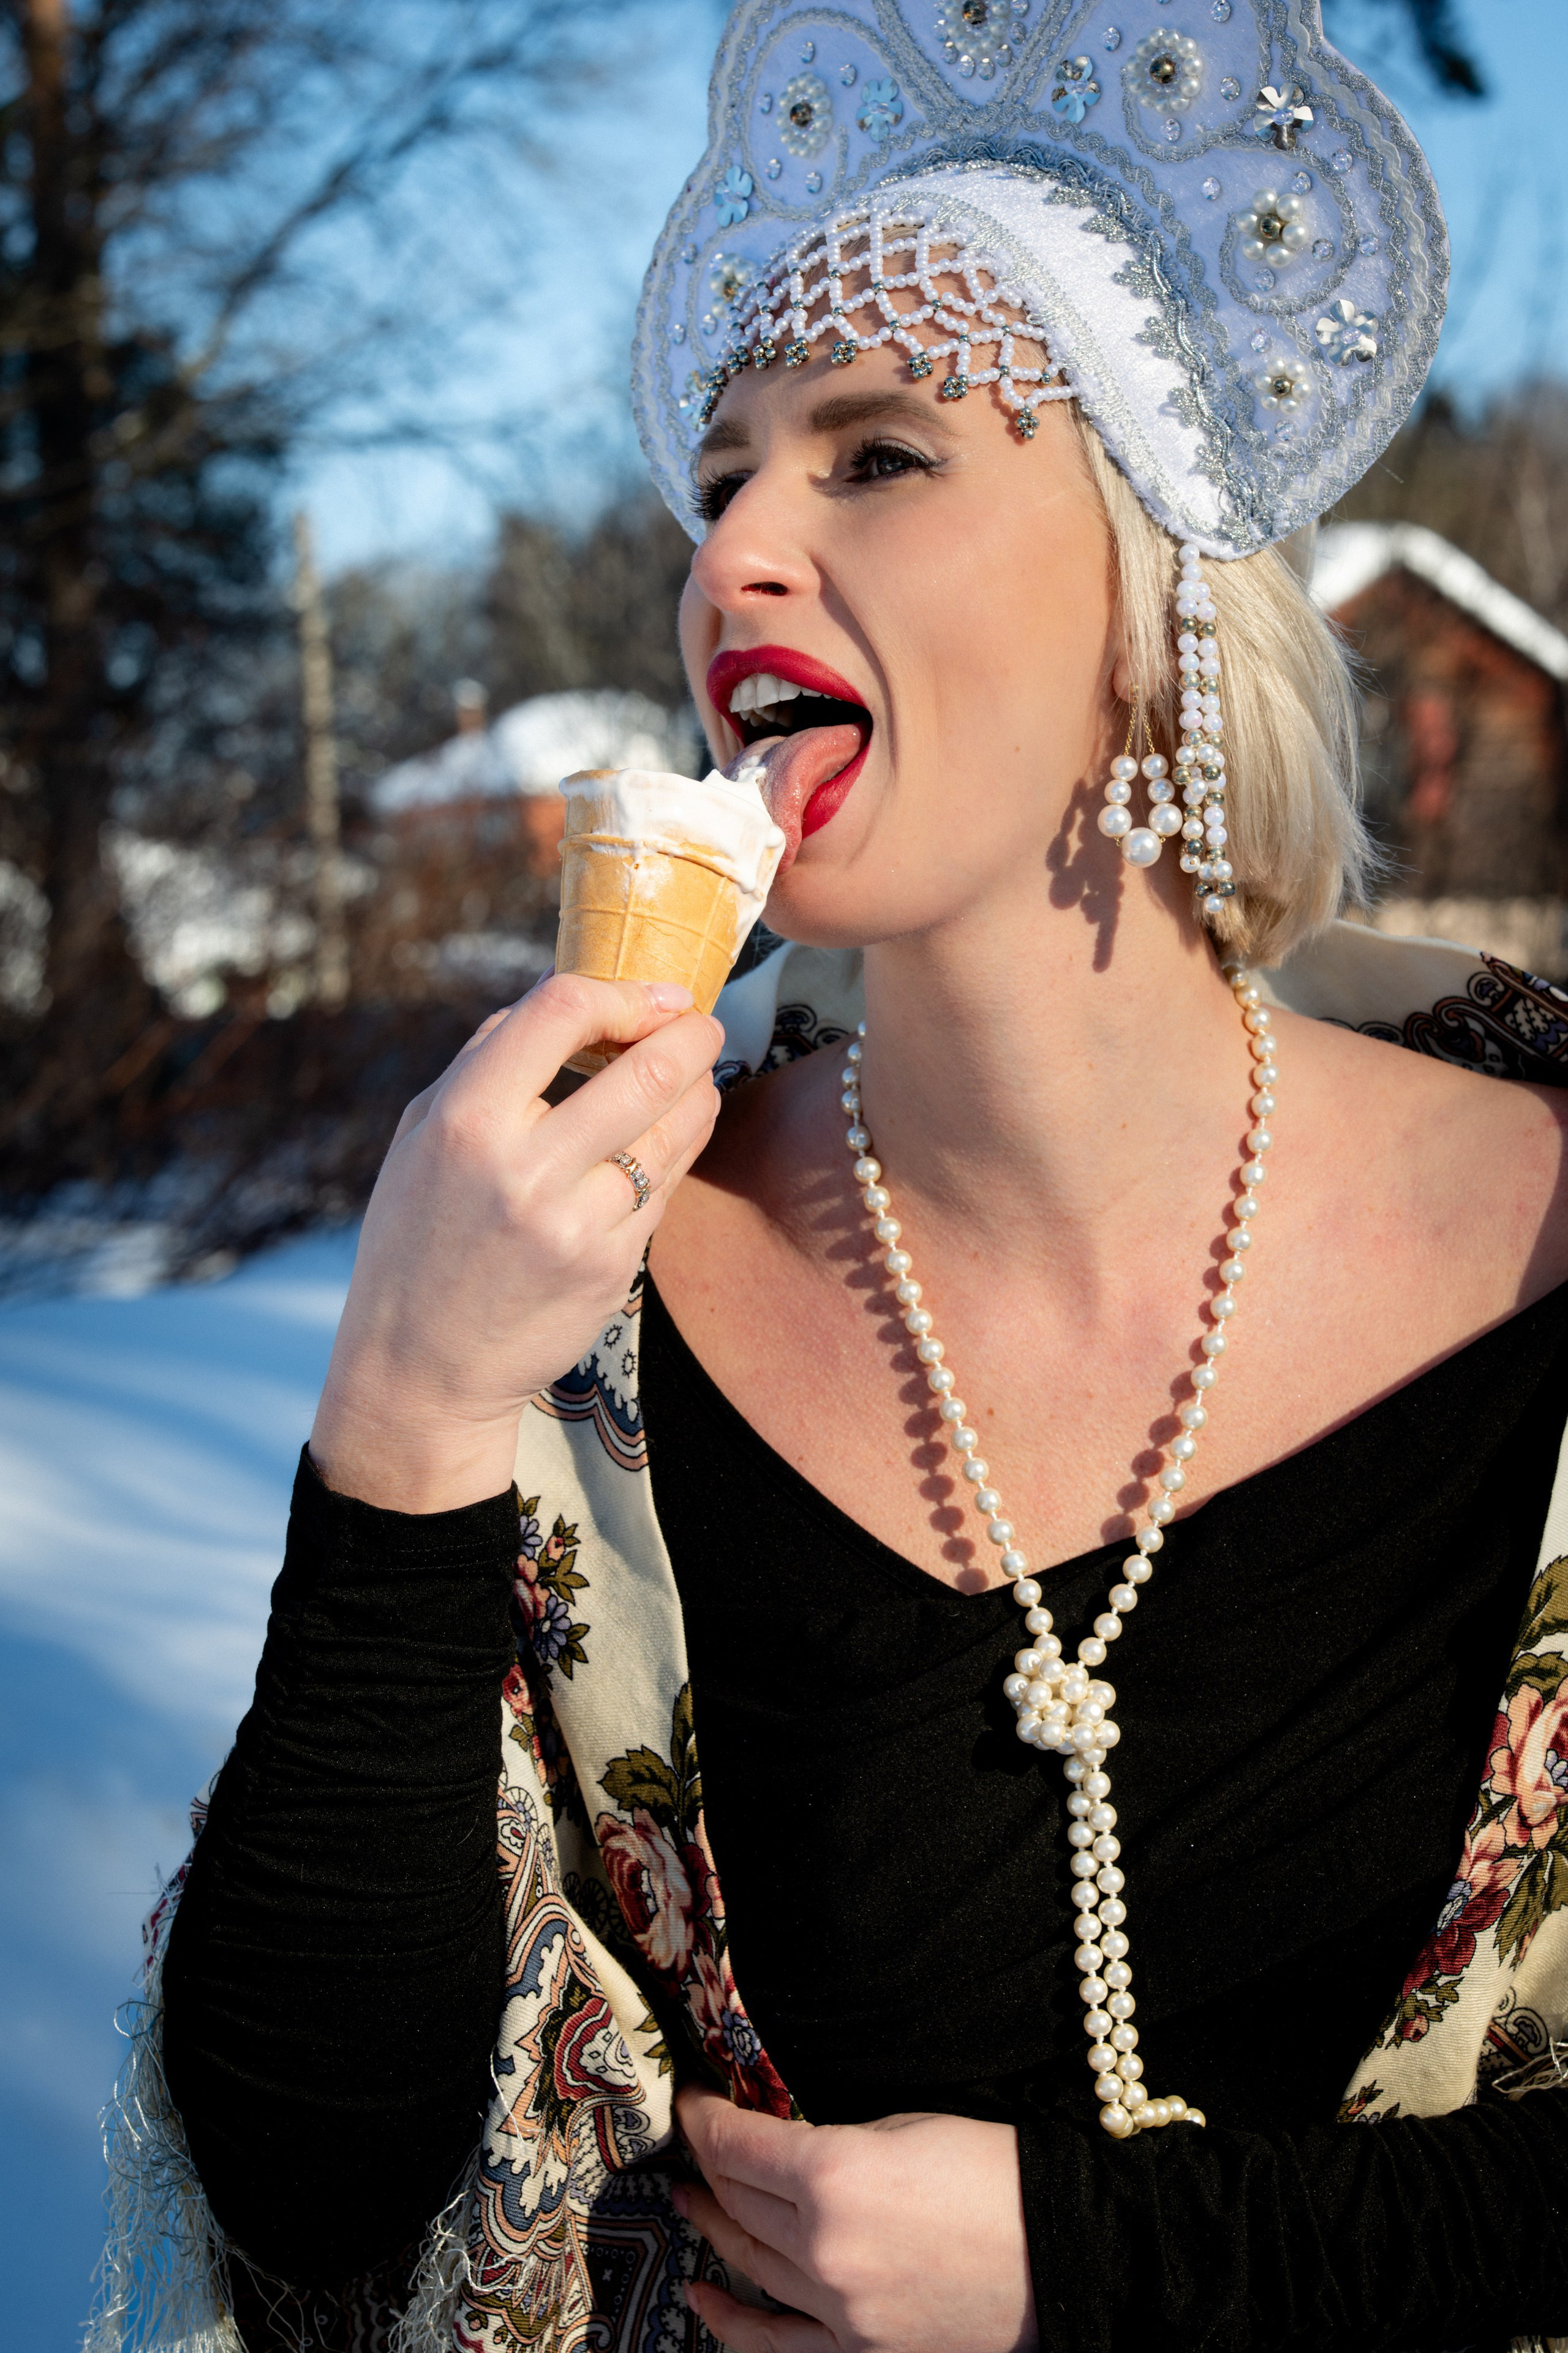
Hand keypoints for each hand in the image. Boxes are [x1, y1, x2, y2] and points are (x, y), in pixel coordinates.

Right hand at [310, 974, 721, 1510]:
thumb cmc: (419, 1236)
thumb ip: (484, 1062)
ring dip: (699, 1090)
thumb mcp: (421, 1135)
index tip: (654, 995)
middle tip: (701, 1026)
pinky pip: (666, 1186)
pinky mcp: (609, 1267)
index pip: (560, 1011)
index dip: (622, 991)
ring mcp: (572, 1223)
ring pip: (673, 1129)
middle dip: (691, 1036)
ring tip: (697, 1075)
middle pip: (646, 1069)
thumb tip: (565, 1002)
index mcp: (464, 1119)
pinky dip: (681, 1147)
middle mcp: (521, 1168)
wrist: (419, 1367)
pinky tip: (678, 1132)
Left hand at [674, 2084, 1036, 2352]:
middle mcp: (824, 2247)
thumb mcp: (903, 2127)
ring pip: (750, 2262)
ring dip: (714, 2225)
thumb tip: (777, 2142)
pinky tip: (702, 2296)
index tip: (695, 2097)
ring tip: (691, 2199)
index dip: (705, 2117)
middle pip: (738, 2200)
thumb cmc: (993, 2171)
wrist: (1063, 2250)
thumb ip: (828, 2141)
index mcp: (834, 2174)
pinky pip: (778, 2344)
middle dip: (710, 2163)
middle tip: (697, 2140)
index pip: (736, 2145)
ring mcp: (841, 2311)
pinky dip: (732, 2323)